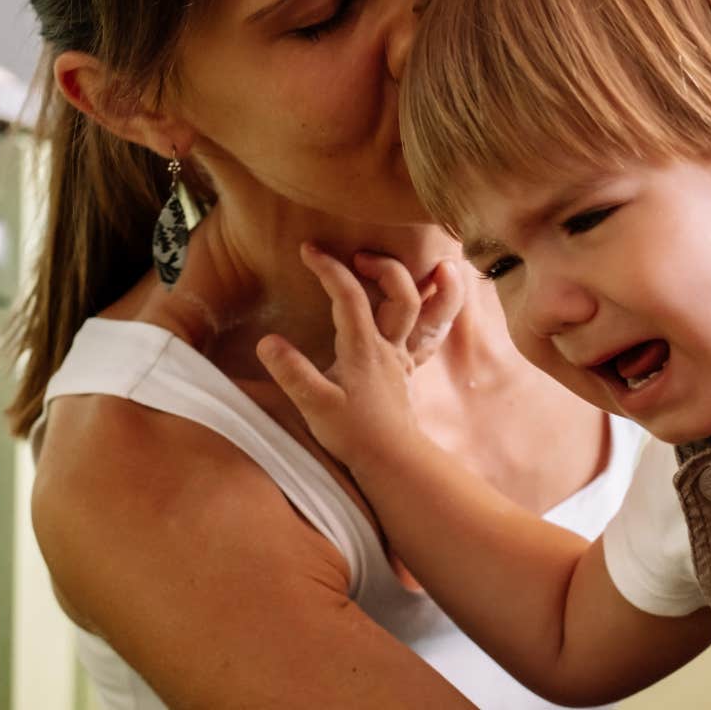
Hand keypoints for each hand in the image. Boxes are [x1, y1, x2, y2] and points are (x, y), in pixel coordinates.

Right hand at [257, 244, 455, 466]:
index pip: (348, 296)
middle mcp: (389, 346)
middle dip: (382, 267)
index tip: (308, 249)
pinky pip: (430, 334)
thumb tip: (268, 342)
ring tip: (438, 265)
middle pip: (401, 294)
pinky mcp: (407, 369)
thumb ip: (292, 372)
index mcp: (363, 348)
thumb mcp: (314, 405)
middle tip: (357, 257)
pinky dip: (441, 314)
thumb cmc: (353, 435)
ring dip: (432, 285)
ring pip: (427, 312)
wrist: (391, 461)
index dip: (329, 268)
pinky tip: (442, 301)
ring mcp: (403, 357)